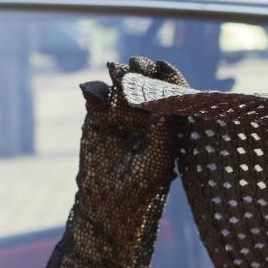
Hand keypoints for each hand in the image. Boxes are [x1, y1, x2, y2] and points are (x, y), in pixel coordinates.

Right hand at [79, 57, 188, 208]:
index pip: (172, 92)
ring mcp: (121, 112)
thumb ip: (163, 130)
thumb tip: (166, 98)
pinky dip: (96, 88)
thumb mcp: (158, 158)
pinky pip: (97, 94)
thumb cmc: (142, 184)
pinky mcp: (97, 115)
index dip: (169, 77)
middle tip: (138, 64)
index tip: (164, 67)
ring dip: (120, 74)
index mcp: (168, 121)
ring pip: (121, 83)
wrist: (109, 202)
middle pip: (146, 81)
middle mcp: (146, 112)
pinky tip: (99, 94)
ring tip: (118, 72)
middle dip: (143, 70)